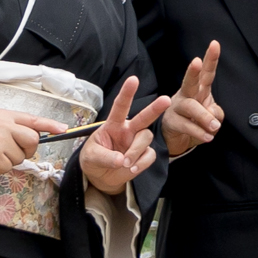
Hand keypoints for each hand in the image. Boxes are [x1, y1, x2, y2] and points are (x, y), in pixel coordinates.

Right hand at [0, 107, 61, 175]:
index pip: (33, 119)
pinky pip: (7, 167)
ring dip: (9, 161)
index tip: (63, 130)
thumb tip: (31, 138)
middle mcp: (4, 124)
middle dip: (27, 150)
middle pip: (33, 139)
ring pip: (21, 156)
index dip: (50, 125)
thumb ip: (11, 127)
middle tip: (11, 152)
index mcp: (5, 115)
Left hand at [81, 74, 167, 194]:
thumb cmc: (93, 160)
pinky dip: (140, 164)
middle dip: (155, 108)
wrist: (100, 177)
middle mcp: (128, 130)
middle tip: (166, 100)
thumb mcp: (91, 156)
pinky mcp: (144, 155)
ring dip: (135, 151)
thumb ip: (105, 157)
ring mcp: (137, 142)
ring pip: (146, 138)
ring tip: (124, 164)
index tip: (133, 79)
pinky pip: (149, 156)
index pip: (120, 106)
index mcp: (113, 124)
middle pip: (144, 117)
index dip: (127, 93)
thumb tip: (121, 160)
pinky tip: (131, 169)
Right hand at [158, 40, 224, 158]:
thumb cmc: (196, 121)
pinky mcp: (171, 122)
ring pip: (190, 107)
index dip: (211, 59)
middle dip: (193, 71)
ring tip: (214, 127)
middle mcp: (187, 95)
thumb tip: (213, 117)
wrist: (176, 137)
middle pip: (190, 82)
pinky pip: (186, 126)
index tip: (215, 44)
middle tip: (197, 62)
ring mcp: (177, 107)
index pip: (207, 73)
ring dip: (204, 117)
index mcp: (199, 89)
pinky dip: (199, 132)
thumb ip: (216, 113)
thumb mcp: (211, 116)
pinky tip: (208, 137)